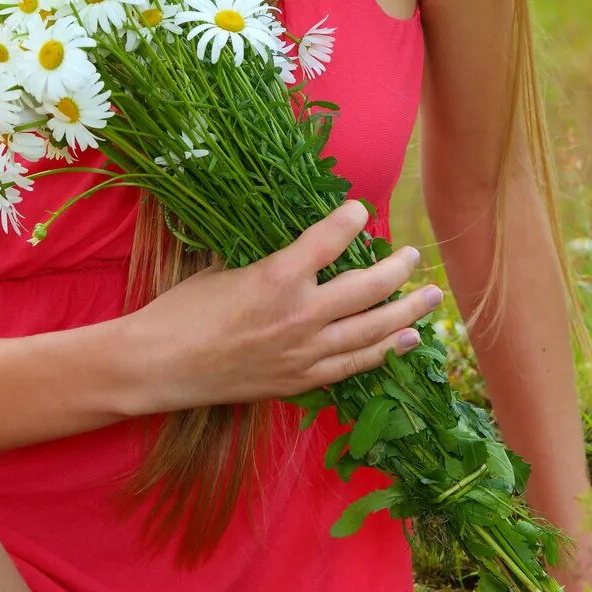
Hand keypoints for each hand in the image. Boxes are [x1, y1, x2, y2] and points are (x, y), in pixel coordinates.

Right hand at [122, 199, 439, 414]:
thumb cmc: (182, 310)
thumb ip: (265, 260)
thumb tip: (293, 245)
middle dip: (397, 270)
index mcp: (276, 277)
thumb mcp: (222, 268)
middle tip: (413, 256)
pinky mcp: (301, 380)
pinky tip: (404, 340)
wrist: (160, 365)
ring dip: (407, 312)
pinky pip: (353, 364)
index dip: (351, 220)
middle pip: (367, 289)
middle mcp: (300, 315)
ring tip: (431, 298)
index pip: (330, 239)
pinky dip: (383, 351)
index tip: (362, 210)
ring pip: (372, 330)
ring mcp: (304, 353)